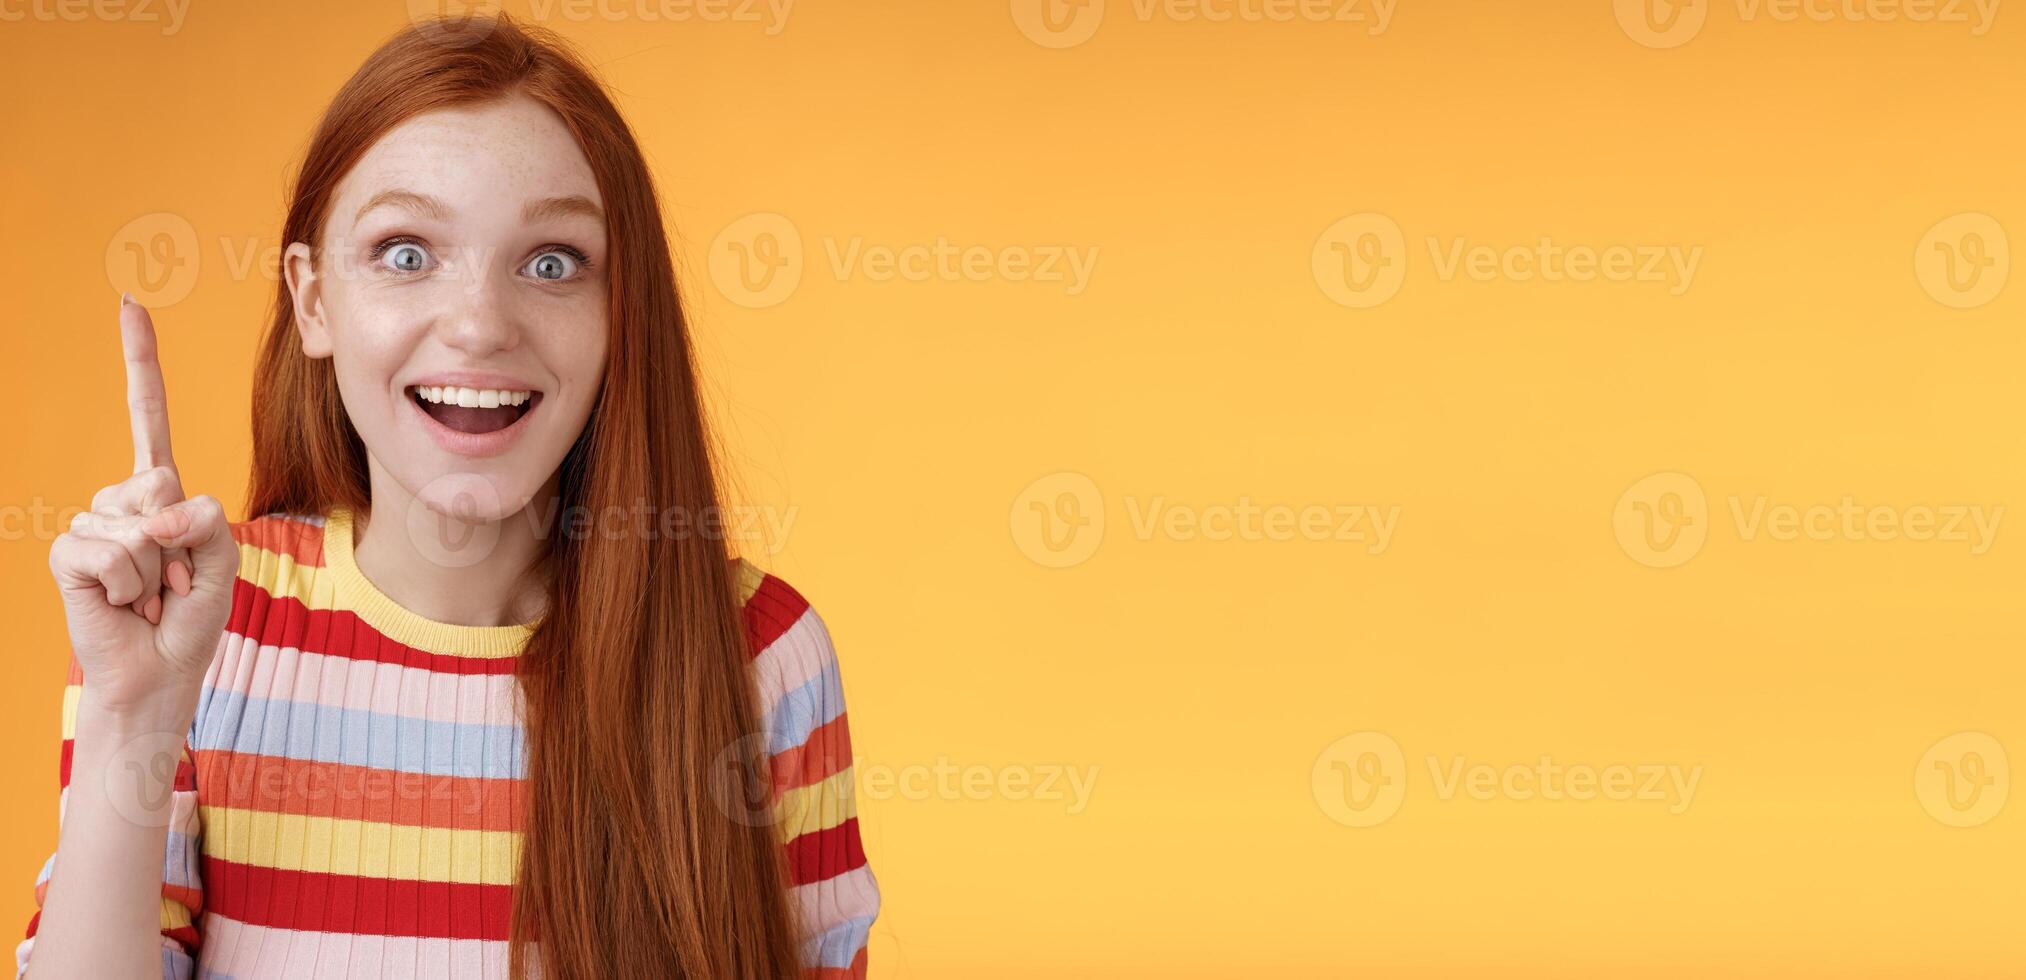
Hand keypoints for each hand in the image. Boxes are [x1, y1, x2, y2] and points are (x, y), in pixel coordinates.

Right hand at [47, 295, 238, 719]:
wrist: (159, 672)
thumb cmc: (190, 615)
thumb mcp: (221, 558)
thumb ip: (204, 520)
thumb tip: (158, 510)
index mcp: (160, 492)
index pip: (146, 414)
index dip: (138, 361)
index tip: (129, 304)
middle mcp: (121, 500)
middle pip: (159, 481)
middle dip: (181, 540)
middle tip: (173, 581)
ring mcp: (90, 524)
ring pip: (137, 525)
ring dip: (156, 573)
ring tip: (149, 597)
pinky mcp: (67, 554)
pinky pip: (109, 551)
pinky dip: (130, 585)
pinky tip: (124, 603)